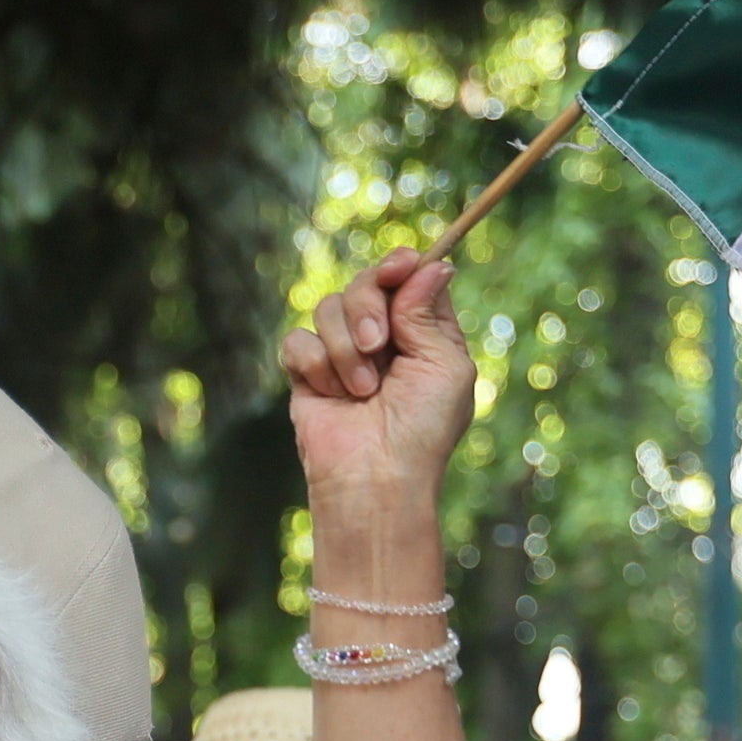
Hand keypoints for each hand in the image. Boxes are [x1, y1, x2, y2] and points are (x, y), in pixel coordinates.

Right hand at [279, 251, 475, 502]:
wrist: (375, 478)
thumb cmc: (422, 431)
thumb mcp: (444, 366)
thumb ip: (428, 312)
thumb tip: (433, 262)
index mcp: (422, 334)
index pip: (407, 280)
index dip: (401, 266)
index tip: (401, 266)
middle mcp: (382, 339)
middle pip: (365, 283)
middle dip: (368, 306)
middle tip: (376, 343)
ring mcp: (342, 354)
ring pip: (328, 307)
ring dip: (344, 347)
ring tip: (362, 390)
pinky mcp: (307, 374)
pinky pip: (297, 340)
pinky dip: (316, 365)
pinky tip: (333, 395)